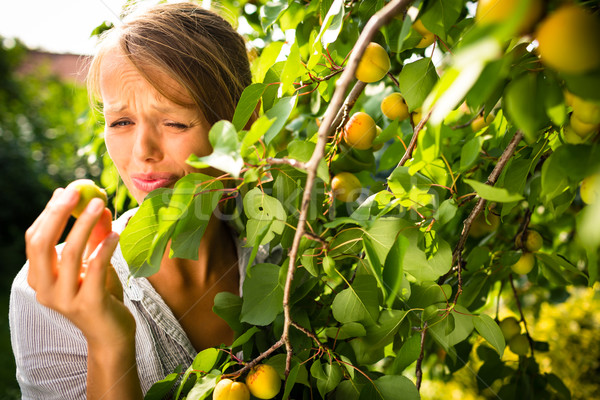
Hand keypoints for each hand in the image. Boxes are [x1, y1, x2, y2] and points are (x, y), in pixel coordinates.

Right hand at [25, 187, 135, 347]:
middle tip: (76, 192)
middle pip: (42, 245)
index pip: (35, 240)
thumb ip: (95, 237)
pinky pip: (94, 269)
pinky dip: (104, 248)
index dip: (49, 213)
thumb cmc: (101, 295)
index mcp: (39, 278)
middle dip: (57, 214)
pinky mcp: (88, 304)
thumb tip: (99, 205)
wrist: (112, 334)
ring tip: (99, 205)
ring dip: (84, 225)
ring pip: (69, 254)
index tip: (66, 191)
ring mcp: (64, 299)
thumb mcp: (95, 263)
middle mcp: (45, 289)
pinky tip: (116, 233)